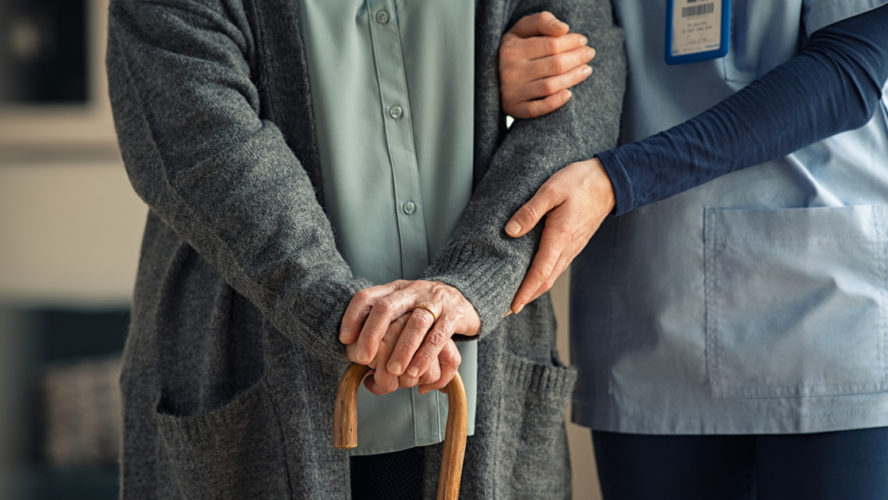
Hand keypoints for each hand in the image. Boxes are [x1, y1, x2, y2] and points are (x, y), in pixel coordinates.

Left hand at [340, 280, 479, 385]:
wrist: (466, 298)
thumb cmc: (426, 310)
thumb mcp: (402, 309)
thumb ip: (382, 327)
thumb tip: (358, 360)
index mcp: (395, 289)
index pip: (367, 296)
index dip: (352, 317)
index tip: (345, 339)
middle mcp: (412, 291)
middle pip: (387, 307)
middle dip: (372, 334)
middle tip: (363, 358)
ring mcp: (434, 301)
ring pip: (415, 323)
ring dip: (402, 349)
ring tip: (393, 371)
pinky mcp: (454, 314)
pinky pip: (439, 335)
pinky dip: (425, 355)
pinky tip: (416, 371)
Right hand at [500, 11, 595, 118]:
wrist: (491, 75)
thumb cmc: (513, 49)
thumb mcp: (522, 29)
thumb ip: (542, 21)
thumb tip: (564, 29)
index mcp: (512, 48)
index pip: (551, 44)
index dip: (572, 42)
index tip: (583, 41)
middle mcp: (511, 71)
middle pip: (555, 65)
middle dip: (577, 58)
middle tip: (590, 54)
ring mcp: (512, 92)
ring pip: (550, 86)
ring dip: (573, 78)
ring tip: (586, 70)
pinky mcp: (514, 108)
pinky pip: (538, 109)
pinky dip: (555, 102)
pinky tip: (569, 94)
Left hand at [505, 158, 614, 312]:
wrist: (609, 181)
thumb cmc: (580, 183)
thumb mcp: (551, 190)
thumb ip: (530, 211)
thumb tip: (510, 231)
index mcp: (559, 238)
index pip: (539, 274)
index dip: (524, 293)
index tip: (511, 307)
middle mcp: (567, 249)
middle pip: (544, 282)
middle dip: (525, 298)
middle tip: (505, 310)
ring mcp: (572, 248)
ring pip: (551, 277)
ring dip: (533, 291)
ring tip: (515, 298)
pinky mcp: (573, 244)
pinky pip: (556, 268)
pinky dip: (542, 279)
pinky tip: (532, 278)